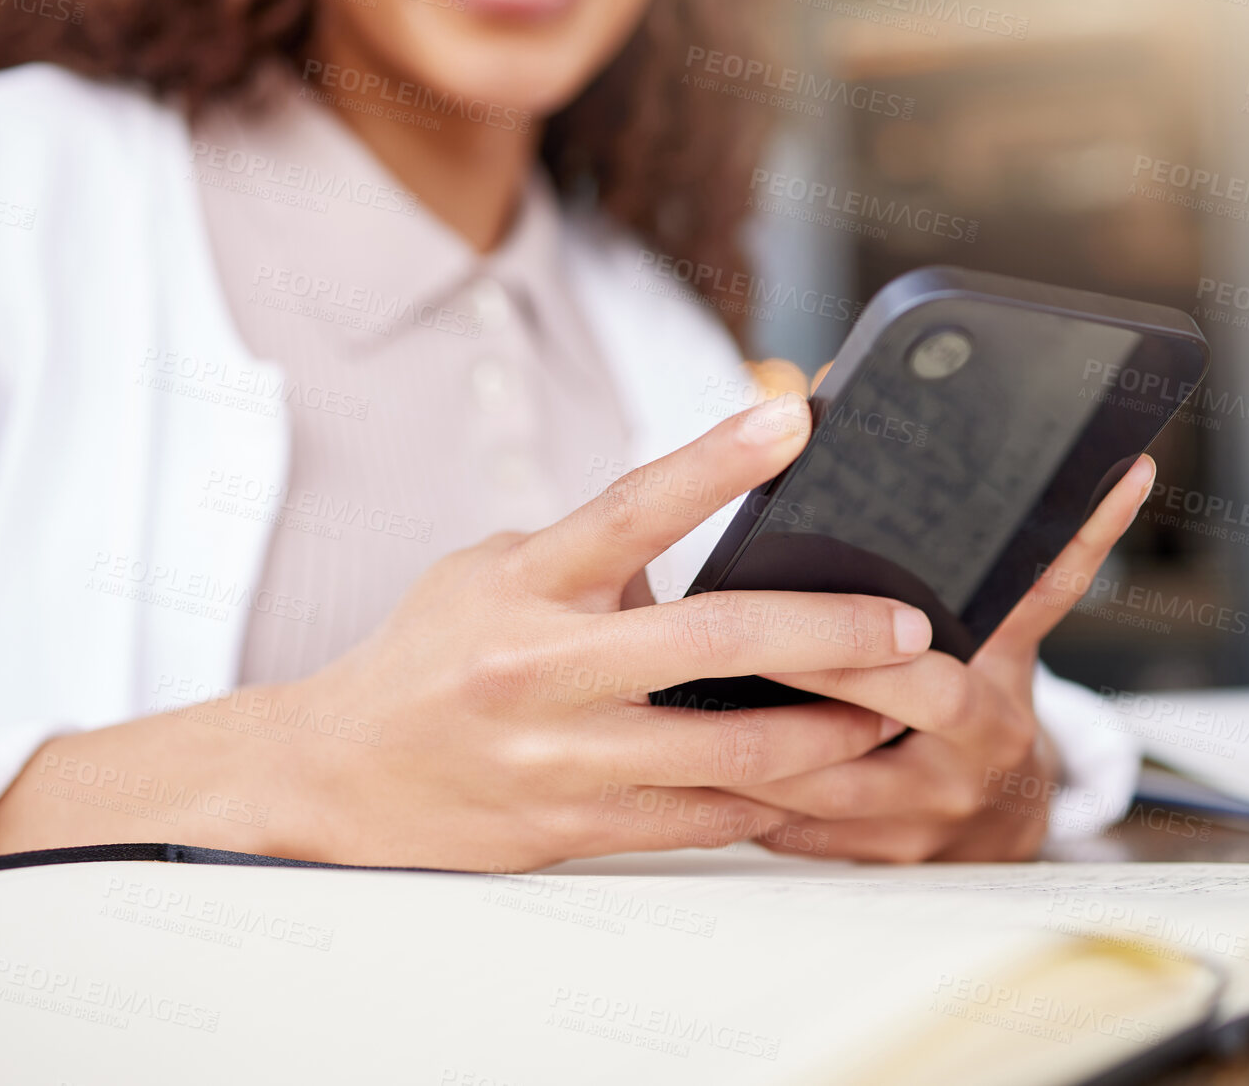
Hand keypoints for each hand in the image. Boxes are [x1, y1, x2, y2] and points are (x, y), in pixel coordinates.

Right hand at [0, 395, 935, 870]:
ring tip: (893, 709)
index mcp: (523, 586)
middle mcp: (541, 671)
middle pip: (713, 647)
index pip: (628, 509)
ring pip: (730, 755)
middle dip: (830, 637)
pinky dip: (771, 795)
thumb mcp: (495, 572)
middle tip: (910, 626)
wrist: (339, 776)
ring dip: (828, 733)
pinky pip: (704, 818)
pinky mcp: (578, 827)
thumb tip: (711, 536)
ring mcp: (562, 759)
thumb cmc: (432, 655)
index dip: (715, 462)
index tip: (795, 421)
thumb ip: (595, 556)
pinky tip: (819, 773)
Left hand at [720, 451, 1155, 863]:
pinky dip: (737, 792)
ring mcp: (908, 826)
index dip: (867, 650)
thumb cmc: (990, 702)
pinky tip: (686, 755)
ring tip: (680, 693)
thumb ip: (1051, 566)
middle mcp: (953, 774)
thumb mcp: (1018, 634)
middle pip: (860, 730)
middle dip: (793, 682)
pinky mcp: (863, 862)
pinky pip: (788, 829)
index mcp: (990, 708)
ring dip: (744, 741)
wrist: (1005, 817)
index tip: (814, 612)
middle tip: (723, 637)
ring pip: (809, 788)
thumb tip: (1120, 473)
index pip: (930, 677)